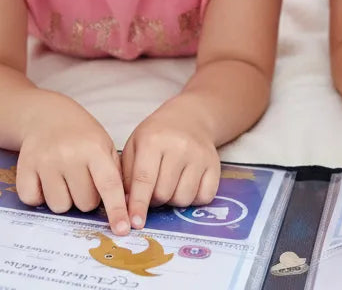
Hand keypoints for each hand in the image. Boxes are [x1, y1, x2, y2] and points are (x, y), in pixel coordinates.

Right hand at [16, 101, 129, 235]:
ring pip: (60, 206)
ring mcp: (45, 161)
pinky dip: (40, 196)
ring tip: (65, 179)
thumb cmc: (82, 136)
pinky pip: (33, 200)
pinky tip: (45, 179)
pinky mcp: (24, 167)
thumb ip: (116, 175)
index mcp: (94, 149)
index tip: (122, 230)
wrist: (46, 116)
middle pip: (84, 203)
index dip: (116, 210)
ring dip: (64, 199)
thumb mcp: (105, 147)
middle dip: (87, 199)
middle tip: (83, 180)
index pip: (109, 185)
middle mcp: (69, 155)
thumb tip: (127, 208)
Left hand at [122, 98, 220, 229]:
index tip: (133, 224)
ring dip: (173, 200)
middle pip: (164, 194)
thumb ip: (126, 175)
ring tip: (170, 185)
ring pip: (184, 198)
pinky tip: (186, 185)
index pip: (144, 180)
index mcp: (153, 141)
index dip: (138, 205)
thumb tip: (126, 206)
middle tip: (153, 190)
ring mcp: (200, 156)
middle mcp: (179, 147)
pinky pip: (204, 197)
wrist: (190, 118)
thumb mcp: (134, 145)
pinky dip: (193, 198)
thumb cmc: (156, 135)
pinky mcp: (215, 165)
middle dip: (154, 200)